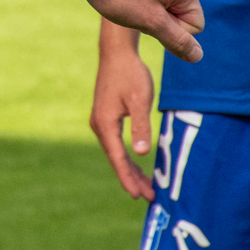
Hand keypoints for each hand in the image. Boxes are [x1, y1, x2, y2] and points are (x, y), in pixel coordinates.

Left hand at [77, 0, 202, 63]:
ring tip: (125, 2)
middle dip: (159, 20)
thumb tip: (198, 55)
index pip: (194, 25)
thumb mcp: (150, 23)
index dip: (172, 32)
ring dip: (147, 9)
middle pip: (179, 12)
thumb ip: (177, 40)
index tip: (148, 21)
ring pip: (162, 1)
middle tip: (134, 12)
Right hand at [90, 30, 158, 198]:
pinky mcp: (106, 116)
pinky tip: (136, 162)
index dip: (128, 178)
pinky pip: (115, 143)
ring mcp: (101, 121)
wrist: (116, 53)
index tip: (138, 196)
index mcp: (106, 124)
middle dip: (131, 178)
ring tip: (146, 186)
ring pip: (115, 152)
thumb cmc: (130, 74)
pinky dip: (126, 156)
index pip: (118, 158)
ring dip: (130, 169)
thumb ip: (141, 127)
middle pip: (115, 159)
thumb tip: (141, 153)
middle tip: (149, 197)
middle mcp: (99, 125)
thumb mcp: (140, 100)